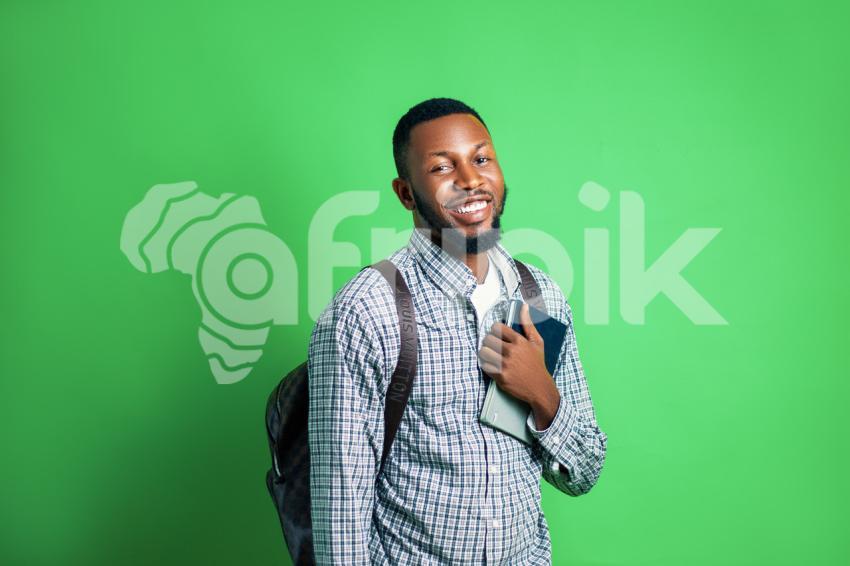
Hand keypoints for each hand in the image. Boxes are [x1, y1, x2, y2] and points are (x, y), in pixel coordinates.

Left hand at [478, 303, 559, 425]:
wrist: (539, 387)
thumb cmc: (537, 364)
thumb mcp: (537, 342)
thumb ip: (528, 324)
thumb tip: (524, 306)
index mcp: (519, 341)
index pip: (496, 328)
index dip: (495, 331)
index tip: (497, 336)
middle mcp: (511, 352)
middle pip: (487, 339)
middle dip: (489, 342)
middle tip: (493, 347)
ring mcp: (505, 364)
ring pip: (483, 352)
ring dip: (485, 354)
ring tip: (491, 356)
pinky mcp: (500, 376)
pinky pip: (484, 366)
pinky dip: (486, 366)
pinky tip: (493, 366)